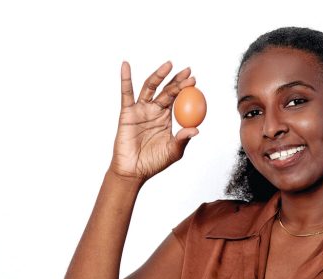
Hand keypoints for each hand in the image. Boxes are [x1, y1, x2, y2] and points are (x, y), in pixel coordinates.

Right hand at [109, 61, 198, 181]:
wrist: (134, 170)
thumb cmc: (154, 162)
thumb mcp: (173, 151)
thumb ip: (183, 139)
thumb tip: (196, 129)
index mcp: (166, 117)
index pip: (178, 99)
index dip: (185, 88)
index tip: (195, 80)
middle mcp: (154, 110)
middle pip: (166, 90)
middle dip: (177, 79)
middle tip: (187, 70)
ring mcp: (140, 110)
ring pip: (150, 88)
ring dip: (159, 75)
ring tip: (168, 65)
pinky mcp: (127, 112)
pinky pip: (126, 93)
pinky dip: (125, 78)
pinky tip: (126, 65)